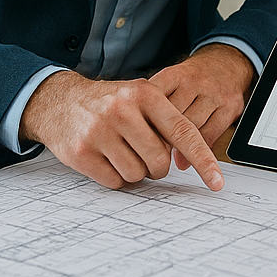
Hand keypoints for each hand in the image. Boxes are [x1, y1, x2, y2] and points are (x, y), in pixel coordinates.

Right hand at [19, 70, 223, 190]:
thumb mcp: (139, 97)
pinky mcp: (80, 152)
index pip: (183, 133)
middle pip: (160, 161)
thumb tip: (191, 158)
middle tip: (143, 154)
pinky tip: (106, 160)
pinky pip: (114, 182)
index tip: (217, 182)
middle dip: (157, 166)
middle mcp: (122, 110)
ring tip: (121, 152)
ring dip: (134, 172)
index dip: (203, 160)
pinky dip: (115, 178)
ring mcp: (99, 131)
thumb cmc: (108, 103)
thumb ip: (165, 121)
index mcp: (145, 94)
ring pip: (137, 175)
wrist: (59, 101)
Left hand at [150, 42, 255, 169]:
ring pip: (192, 127)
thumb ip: (155, 106)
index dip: (144, 122)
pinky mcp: (230, 107)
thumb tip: (146, 139)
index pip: (155, 101)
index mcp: (175, 75)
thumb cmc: (191, 79)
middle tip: (150, 152)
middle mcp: (195, 82)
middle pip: (173, 116)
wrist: (226, 63)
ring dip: (178, 145)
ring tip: (166, 157)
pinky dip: (197, 149)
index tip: (138, 137)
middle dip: (160, 137)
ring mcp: (214, 94)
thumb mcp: (169, 82)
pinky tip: (186, 158)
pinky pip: (210, 134)